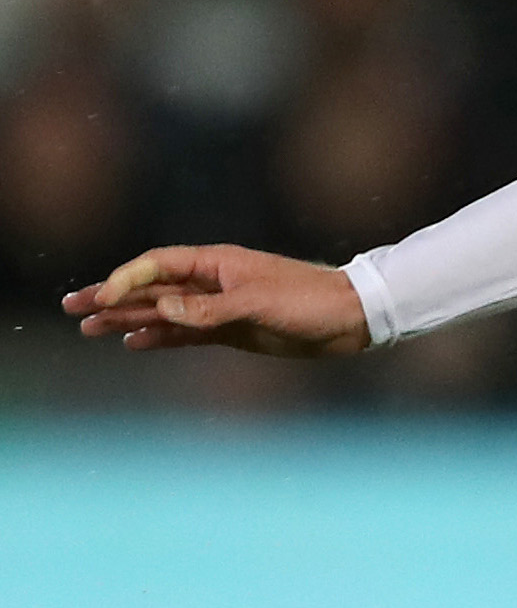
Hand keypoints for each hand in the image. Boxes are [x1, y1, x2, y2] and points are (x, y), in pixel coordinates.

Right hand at [66, 245, 369, 356]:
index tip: (104, 297)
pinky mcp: (232, 330)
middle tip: (72, 308)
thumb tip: (163, 309)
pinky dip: (160, 338)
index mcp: (218, 264)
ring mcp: (220, 307)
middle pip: (152, 288)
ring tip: (90, 329)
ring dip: (127, 319)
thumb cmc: (310, 301)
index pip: (158, 265)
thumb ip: (210, 310)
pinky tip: (133, 343)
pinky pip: (186, 333)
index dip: (128, 279)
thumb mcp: (259, 305)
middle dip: (112, 297)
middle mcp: (213, 282)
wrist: (352, 318)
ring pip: (164, 312)